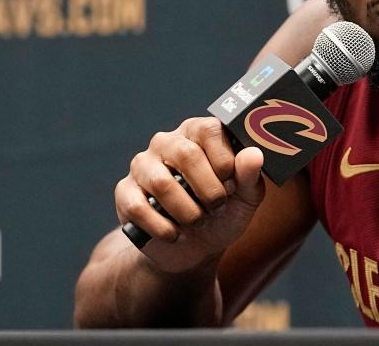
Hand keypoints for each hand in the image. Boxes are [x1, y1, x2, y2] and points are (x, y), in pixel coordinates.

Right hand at [114, 117, 264, 273]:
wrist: (195, 249)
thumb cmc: (224, 213)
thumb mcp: (245, 198)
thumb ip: (250, 176)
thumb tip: (253, 154)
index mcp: (198, 133)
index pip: (209, 130)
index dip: (224, 162)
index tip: (232, 185)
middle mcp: (168, 142)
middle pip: (186, 154)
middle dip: (208, 190)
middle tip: (217, 207)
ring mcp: (142, 165)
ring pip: (161, 183)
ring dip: (187, 212)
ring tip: (198, 222)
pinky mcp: (125, 192)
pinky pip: (137, 206)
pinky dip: (162, 227)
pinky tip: (176, 234)